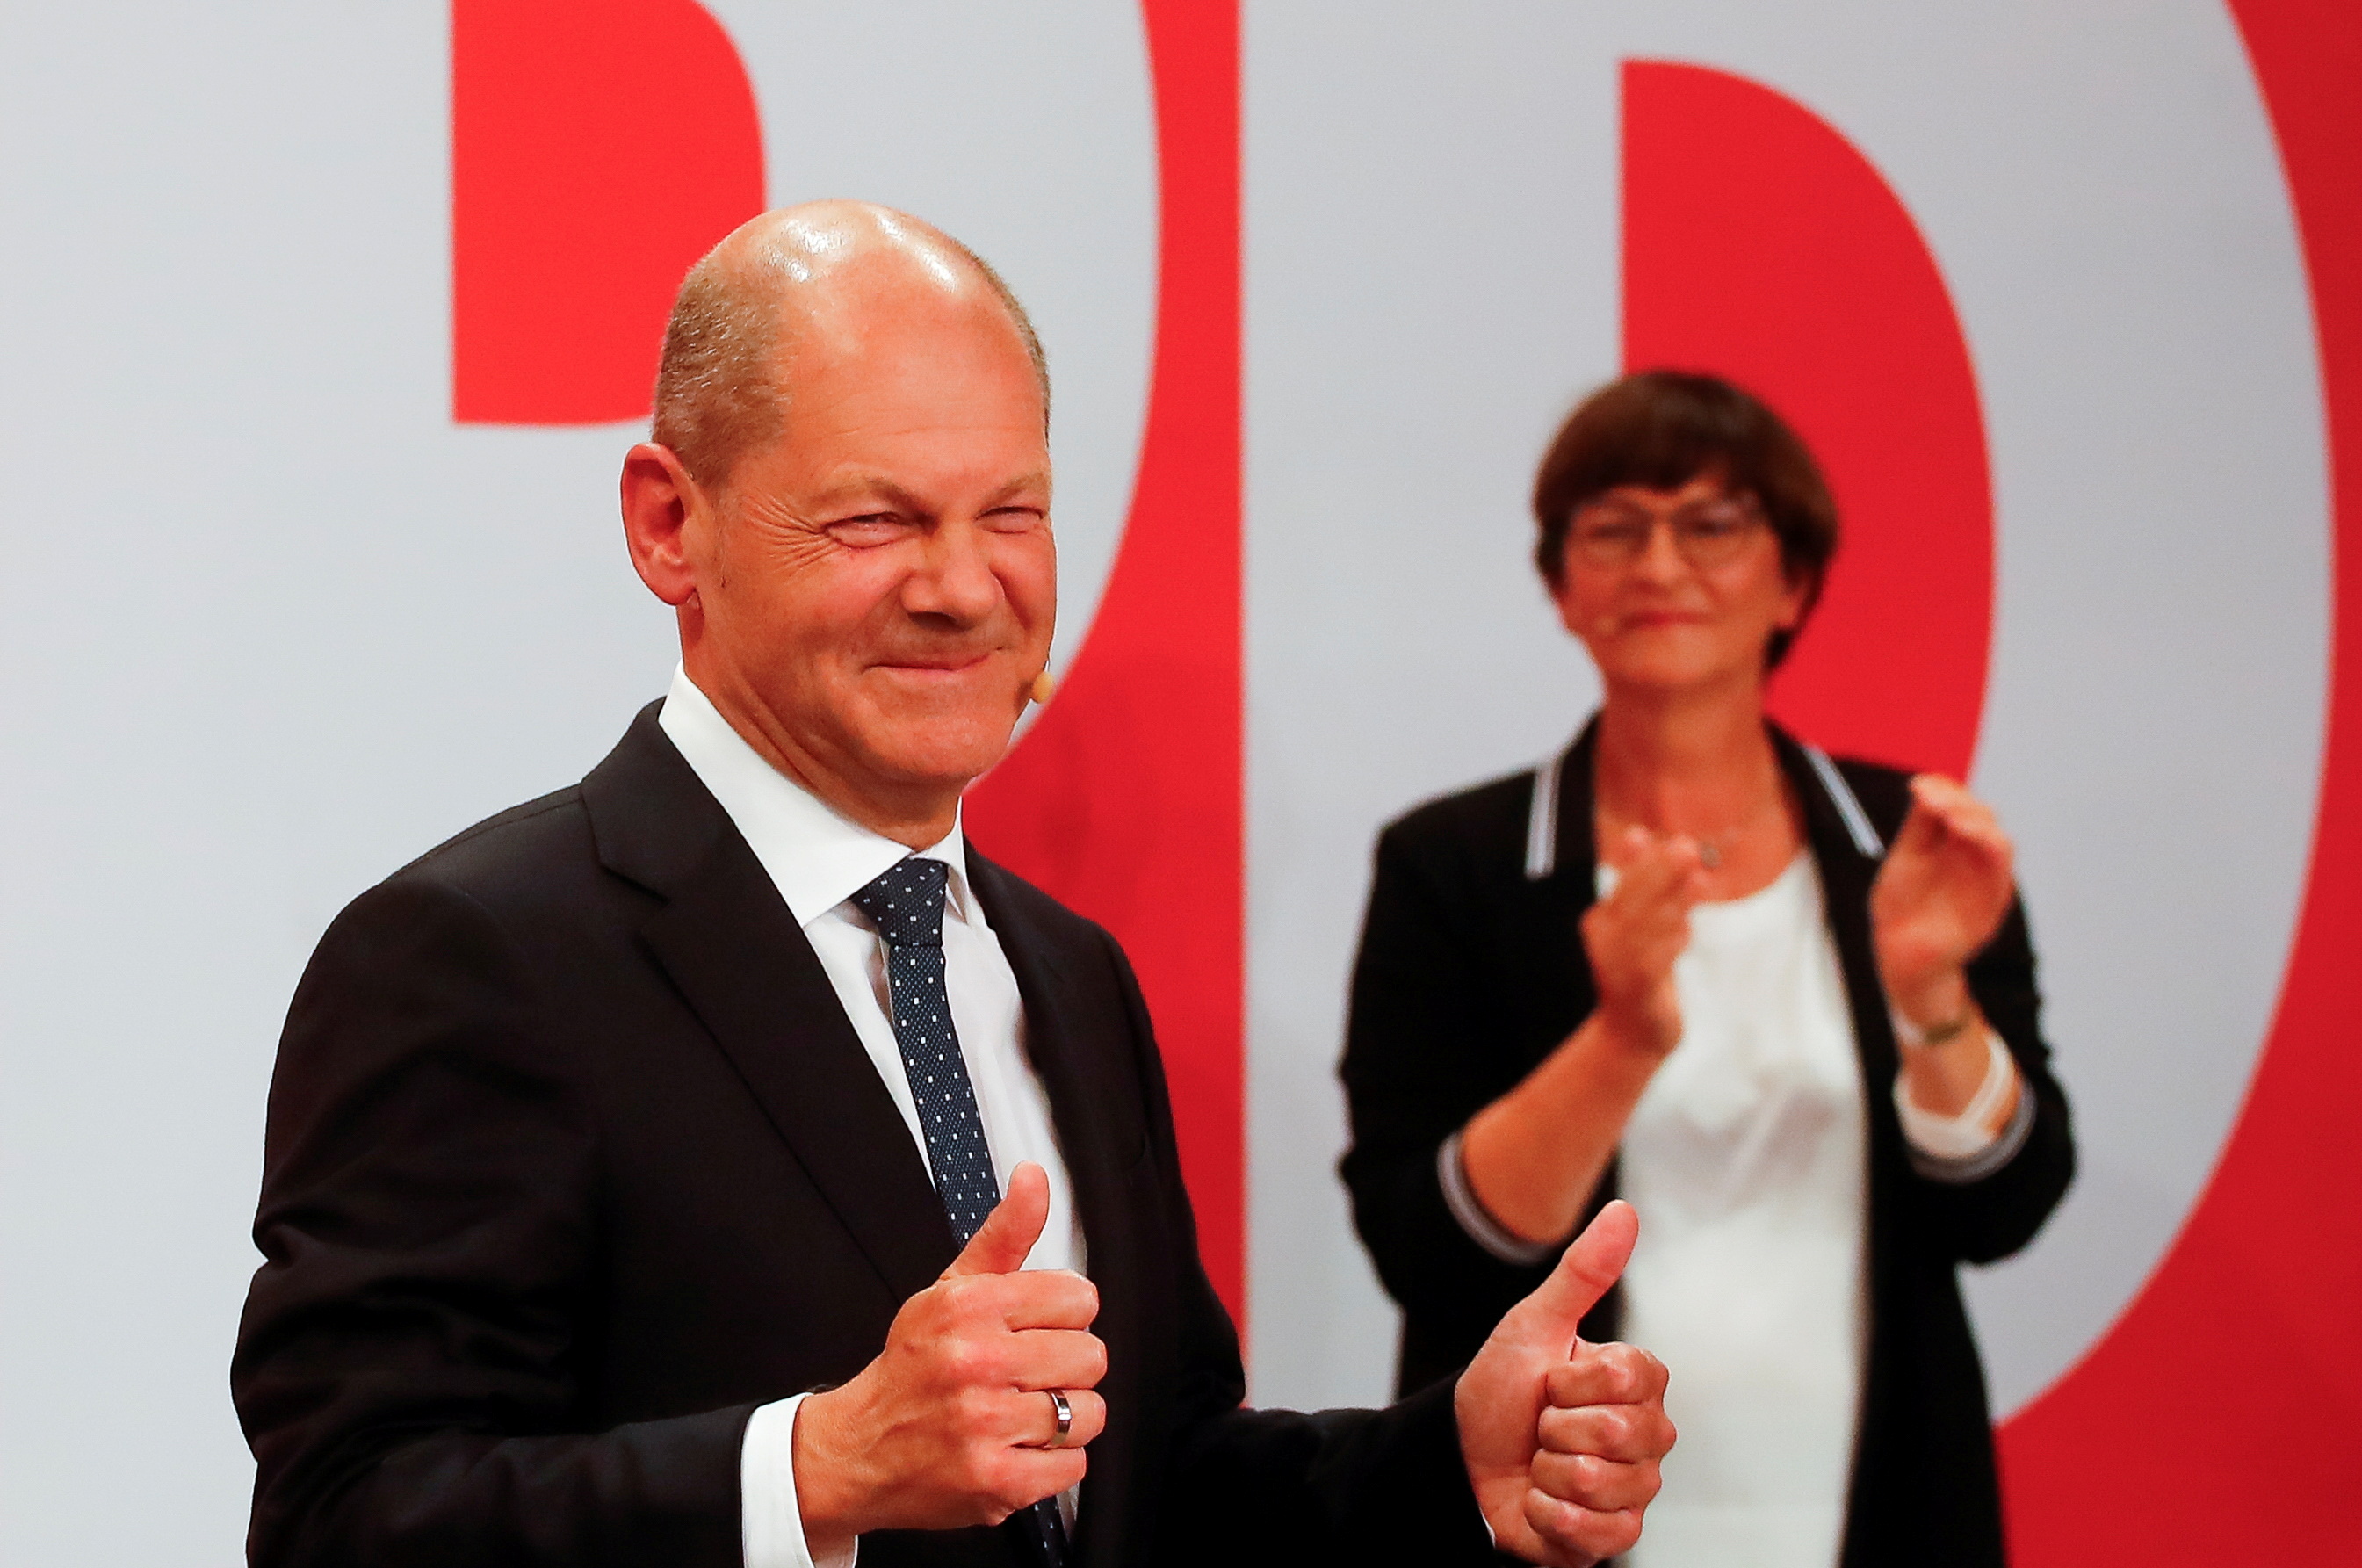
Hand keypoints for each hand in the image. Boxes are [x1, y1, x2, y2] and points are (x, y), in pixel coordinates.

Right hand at [792, 1165, 1107, 1555]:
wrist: (856, 1450)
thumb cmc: (912, 1366)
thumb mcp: (950, 1289)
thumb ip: (1005, 1233)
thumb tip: (1033, 1177)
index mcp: (970, 1308)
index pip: (1078, 1299)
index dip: (1062, 1317)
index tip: (1035, 1330)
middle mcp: (976, 1362)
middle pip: (1090, 1356)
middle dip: (1064, 1368)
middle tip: (1026, 1376)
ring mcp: (985, 1425)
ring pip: (1088, 1412)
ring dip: (1064, 1418)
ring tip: (1022, 1414)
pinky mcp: (995, 1481)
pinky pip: (1073, 1466)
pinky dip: (1054, 1463)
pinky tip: (1018, 1448)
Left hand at [1457, 1201, 1673, 1565]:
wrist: (1463, 1458)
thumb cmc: (1502, 1388)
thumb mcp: (1533, 1325)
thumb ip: (1583, 1272)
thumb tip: (1624, 1210)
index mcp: (1638, 1383)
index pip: (1627, 1378)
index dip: (1570, 1380)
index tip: (1550, 1381)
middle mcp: (1649, 1436)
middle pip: (1615, 1432)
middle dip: (1553, 1427)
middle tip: (1539, 1425)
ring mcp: (1636, 1488)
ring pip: (1600, 1482)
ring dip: (1546, 1472)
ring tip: (1538, 1462)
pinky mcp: (1616, 1536)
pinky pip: (1597, 1533)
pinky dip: (1549, 1516)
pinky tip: (1540, 1500)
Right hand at [1581, 826, 1707, 1057]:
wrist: (1633, 1034)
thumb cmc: (1642, 973)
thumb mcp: (1639, 924)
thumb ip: (1639, 881)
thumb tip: (1636, 833)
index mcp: (1603, 918)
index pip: (1624, 882)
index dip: (1640, 860)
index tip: (1659, 838)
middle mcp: (1604, 939)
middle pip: (1633, 898)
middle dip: (1662, 872)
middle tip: (1688, 849)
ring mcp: (1616, 963)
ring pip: (1647, 926)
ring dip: (1674, 904)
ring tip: (1699, 882)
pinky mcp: (1636, 988)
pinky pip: (1654, 961)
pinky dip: (1670, 943)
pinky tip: (1686, 932)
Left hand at [1869, 776, 2014, 1021]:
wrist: (1900, 954)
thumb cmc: (1901, 906)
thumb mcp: (1905, 858)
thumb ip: (1919, 826)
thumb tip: (1924, 785)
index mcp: (1949, 842)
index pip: (1958, 803)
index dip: (1944, 789)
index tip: (1917, 786)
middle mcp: (1971, 855)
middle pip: (1980, 815)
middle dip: (1958, 801)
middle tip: (1931, 800)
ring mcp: (1984, 877)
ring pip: (1997, 838)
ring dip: (1976, 822)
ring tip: (1950, 817)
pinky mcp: (1992, 900)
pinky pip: (2001, 869)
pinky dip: (1990, 846)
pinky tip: (1969, 834)